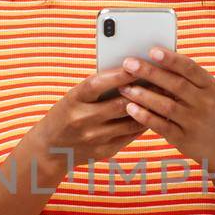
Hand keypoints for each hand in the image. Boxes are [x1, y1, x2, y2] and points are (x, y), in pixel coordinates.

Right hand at [26, 66, 150, 174]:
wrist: (49, 150)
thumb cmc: (64, 115)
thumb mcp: (73, 97)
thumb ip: (96, 87)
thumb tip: (129, 72)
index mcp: (73, 100)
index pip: (98, 84)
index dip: (120, 74)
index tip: (138, 63)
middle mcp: (82, 119)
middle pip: (120, 104)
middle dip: (144, 91)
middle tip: (162, 80)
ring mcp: (94, 138)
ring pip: (131, 121)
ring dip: (149, 108)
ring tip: (165, 96)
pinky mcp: (104, 150)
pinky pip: (131, 135)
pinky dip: (144, 123)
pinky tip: (155, 114)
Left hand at [116, 47, 214, 169]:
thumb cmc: (207, 111)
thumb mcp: (205, 92)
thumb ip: (185, 78)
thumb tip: (153, 59)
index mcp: (208, 85)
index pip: (190, 68)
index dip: (171, 59)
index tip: (152, 50)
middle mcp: (204, 102)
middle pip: (176, 85)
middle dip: (150, 73)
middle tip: (128, 64)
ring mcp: (195, 121)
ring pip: (167, 106)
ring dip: (144, 96)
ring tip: (124, 88)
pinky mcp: (185, 138)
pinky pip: (162, 126)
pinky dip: (145, 117)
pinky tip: (131, 109)